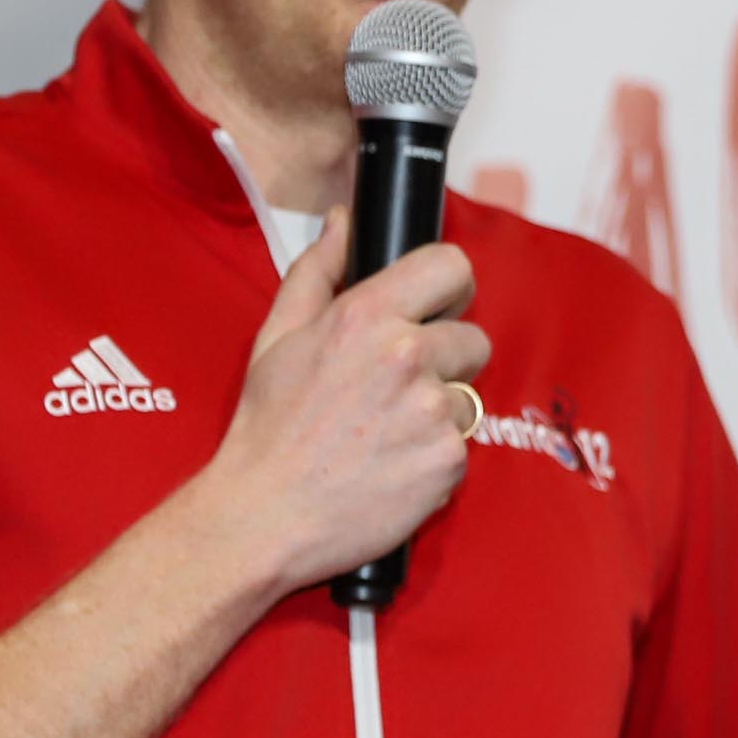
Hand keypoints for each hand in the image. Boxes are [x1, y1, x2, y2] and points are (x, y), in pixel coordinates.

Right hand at [198, 226, 489, 597]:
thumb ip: (318, 271)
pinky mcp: (448, 460)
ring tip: (384, 436)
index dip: (449, 289)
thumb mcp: (278, 336)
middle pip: (473, 340)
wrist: (264, 514)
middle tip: (397, 392)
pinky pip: (462, 447)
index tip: (438, 309)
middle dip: (445, 361)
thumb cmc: (267, 427)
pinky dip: (435, 458)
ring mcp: (432, 411)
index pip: (452, 267)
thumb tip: (343, 222)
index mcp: (367, 316)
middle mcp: (408, 356)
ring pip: (468, 398)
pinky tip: (393, 467)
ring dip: (439, 415)